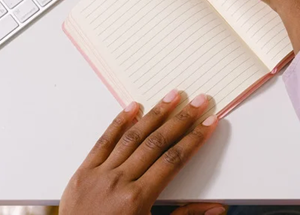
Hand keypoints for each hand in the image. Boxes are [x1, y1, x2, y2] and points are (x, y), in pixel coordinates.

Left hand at [59, 91, 224, 214]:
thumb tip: (216, 209)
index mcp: (138, 199)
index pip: (174, 160)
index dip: (195, 139)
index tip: (209, 123)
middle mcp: (119, 182)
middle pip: (157, 142)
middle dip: (182, 119)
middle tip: (199, 101)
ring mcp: (99, 174)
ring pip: (133, 136)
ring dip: (155, 113)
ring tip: (172, 96)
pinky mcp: (83, 172)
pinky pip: (103, 141)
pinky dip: (119, 122)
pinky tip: (133, 108)